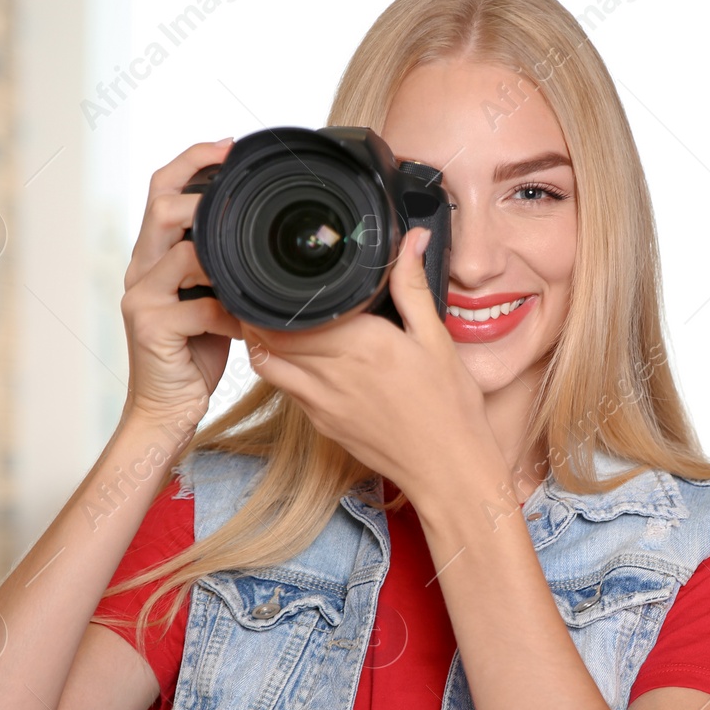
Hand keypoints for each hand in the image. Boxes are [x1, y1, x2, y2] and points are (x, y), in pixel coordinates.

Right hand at [120, 139, 245, 433]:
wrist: (166, 409)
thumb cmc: (195, 354)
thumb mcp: (210, 301)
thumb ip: (221, 269)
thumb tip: (263, 241)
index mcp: (151, 256)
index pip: (159, 189)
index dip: (191, 160)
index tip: (228, 146)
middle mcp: (139, 269)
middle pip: (162, 207)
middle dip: (203, 195)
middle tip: (240, 196)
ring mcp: (140, 298)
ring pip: (184, 254)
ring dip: (227, 263)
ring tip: (253, 276)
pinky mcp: (152, 328)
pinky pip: (202, 307)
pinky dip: (235, 314)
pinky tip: (251, 325)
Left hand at [240, 225, 508, 506]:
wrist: (449, 469)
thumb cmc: (450, 407)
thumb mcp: (436, 339)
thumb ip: (412, 287)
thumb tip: (411, 240)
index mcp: (361, 343)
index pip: (291, 311)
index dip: (275, 290)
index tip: (279, 273)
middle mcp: (332, 372)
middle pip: (267, 335)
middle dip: (260, 310)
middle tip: (267, 290)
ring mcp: (321, 402)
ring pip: (267, 363)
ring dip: (263, 340)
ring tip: (273, 320)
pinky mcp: (322, 424)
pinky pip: (287, 389)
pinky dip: (283, 369)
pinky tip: (301, 358)